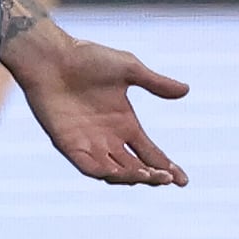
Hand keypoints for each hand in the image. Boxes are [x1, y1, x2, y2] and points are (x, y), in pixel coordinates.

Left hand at [13, 34, 190, 186]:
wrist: (51, 57)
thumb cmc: (87, 58)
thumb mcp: (129, 69)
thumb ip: (155, 83)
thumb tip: (186, 90)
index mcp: (125, 124)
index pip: (150, 153)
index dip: (167, 167)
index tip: (184, 181)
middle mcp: (108, 138)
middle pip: (135, 168)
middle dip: (153, 176)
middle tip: (167, 179)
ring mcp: (88, 143)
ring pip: (114, 172)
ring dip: (132, 177)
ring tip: (149, 176)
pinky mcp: (68, 144)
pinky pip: (88, 166)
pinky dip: (104, 173)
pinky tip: (119, 174)